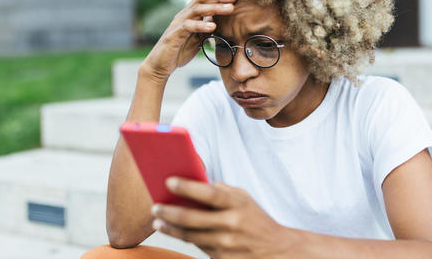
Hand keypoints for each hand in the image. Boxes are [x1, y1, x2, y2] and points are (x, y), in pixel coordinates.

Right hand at [140, 0, 236, 81]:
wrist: (160, 65)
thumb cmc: (179, 51)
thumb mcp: (197, 39)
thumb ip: (206, 29)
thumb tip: (220, 22)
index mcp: (189, 15)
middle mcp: (183, 16)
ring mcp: (177, 24)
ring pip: (196, 10)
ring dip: (215, 8)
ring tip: (230, 9)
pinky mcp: (174, 35)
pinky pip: (188, 26)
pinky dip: (201, 25)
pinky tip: (213, 26)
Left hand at [151, 177, 298, 258]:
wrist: (277, 250)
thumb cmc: (255, 219)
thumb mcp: (244, 199)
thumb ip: (222, 191)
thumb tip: (193, 184)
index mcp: (238, 203)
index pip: (209, 193)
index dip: (187, 187)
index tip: (168, 181)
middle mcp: (232, 224)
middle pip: (192, 218)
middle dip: (169, 211)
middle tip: (155, 206)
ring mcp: (226, 244)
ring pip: (190, 235)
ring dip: (170, 228)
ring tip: (157, 220)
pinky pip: (197, 246)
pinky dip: (183, 238)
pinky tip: (172, 230)